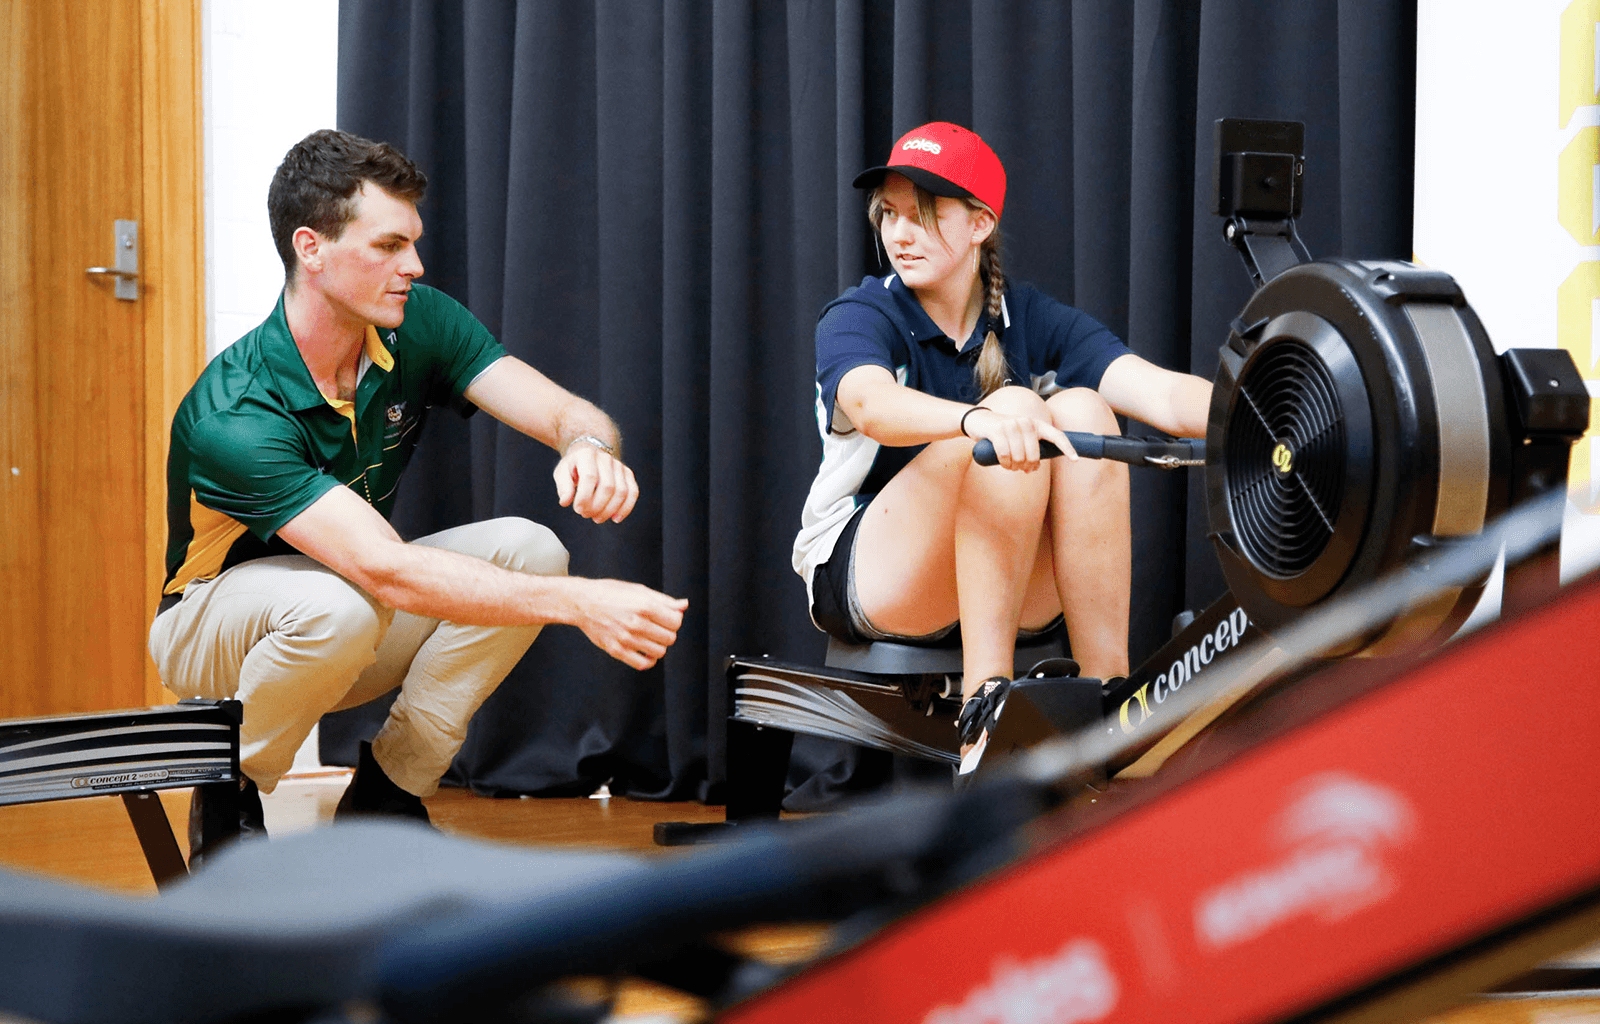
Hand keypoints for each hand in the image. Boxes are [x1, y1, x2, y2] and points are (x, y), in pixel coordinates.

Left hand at [554, 441, 638, 522]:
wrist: (588, 454)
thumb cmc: (574, 466)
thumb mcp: (562, 473)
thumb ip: (563, 487)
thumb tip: (565, 502)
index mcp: (587, 455)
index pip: (590, 477)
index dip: (584, 497)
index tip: (578, 509)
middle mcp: (605, 458)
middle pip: (608, 487)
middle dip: (597, 506)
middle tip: (586, 514)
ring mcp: (619, 466)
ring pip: (621, 492)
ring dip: (609, 510)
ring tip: (597, 518)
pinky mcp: (628, 474)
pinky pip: (633, 492)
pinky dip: (626, 508)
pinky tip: (615, 518)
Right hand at [572, 578, 688, 669]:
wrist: (583, 602)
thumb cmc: (611, 593)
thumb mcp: (639, 590)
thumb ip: (664, 600)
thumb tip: (684, 605)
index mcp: (645, 606)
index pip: (676, 622)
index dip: (674, 619)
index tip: (666, 617)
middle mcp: (637, 624)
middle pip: (670, 638)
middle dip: (667, 632)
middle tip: (656, 626)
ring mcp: (626, 639)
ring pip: (660, 652)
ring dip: (659, 645)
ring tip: (649, 637)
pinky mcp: (616, 650)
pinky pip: (643, 664)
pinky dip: (649, 660)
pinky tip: (644, 650)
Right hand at [965, 408, 1077, 470]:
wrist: (979, 420)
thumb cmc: (1003, 433)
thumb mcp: (1020, 436)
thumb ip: (1030, 448)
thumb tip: (1033, 468)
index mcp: (1036, 424)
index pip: (1057, 435)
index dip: (1067, 448)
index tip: (1076, 460)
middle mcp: (1026, 422)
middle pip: (1034, 455)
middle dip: (1027, 467)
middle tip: (1021, 469)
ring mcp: (1011, 425)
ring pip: (1019, 457)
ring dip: (1014, 467)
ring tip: (1010, 466)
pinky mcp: (997, 430)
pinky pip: (1005, 454)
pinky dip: (1005, 463)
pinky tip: (1004, 464)